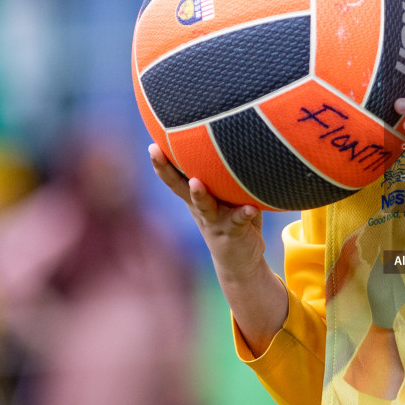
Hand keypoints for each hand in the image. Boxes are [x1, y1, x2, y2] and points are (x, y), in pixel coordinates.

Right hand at [149, 145, 285, 354]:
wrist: (240, 262)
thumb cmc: (234, 219)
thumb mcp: (227, 197)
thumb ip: (226, 177)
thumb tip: (234, 142)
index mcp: (196, 198)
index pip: (176, 177)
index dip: (162, 162)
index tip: (152, 144)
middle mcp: (201, 208)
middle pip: (181, 187)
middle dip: (166, 170)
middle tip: (156, 153)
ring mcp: (215, 221)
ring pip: (204, 206)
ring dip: (199, 195)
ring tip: (196, 183)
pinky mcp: (233, 232)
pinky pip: (238, 221)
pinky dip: (244, 213)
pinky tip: (251, 208)